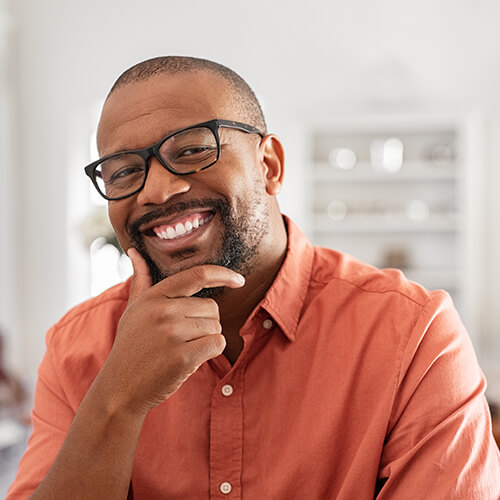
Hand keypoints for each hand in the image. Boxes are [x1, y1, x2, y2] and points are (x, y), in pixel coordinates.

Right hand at [100, 248, 244, 415]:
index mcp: (154, 297)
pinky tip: (191, 358)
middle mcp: (163, 312)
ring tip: (183, 348)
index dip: (223, 274)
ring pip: (216, 326)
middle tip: (183, 337)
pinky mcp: (183, 357)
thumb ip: (141, 280)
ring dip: (208, 338)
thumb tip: (135, 251)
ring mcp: (173, 334)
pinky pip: (218, 343)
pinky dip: (211, 351)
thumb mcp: (132, 310)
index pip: (197, 276)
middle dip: (206, 322)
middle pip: (212, 307)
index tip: (239, 280)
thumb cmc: (130, 346)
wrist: (120, 389)